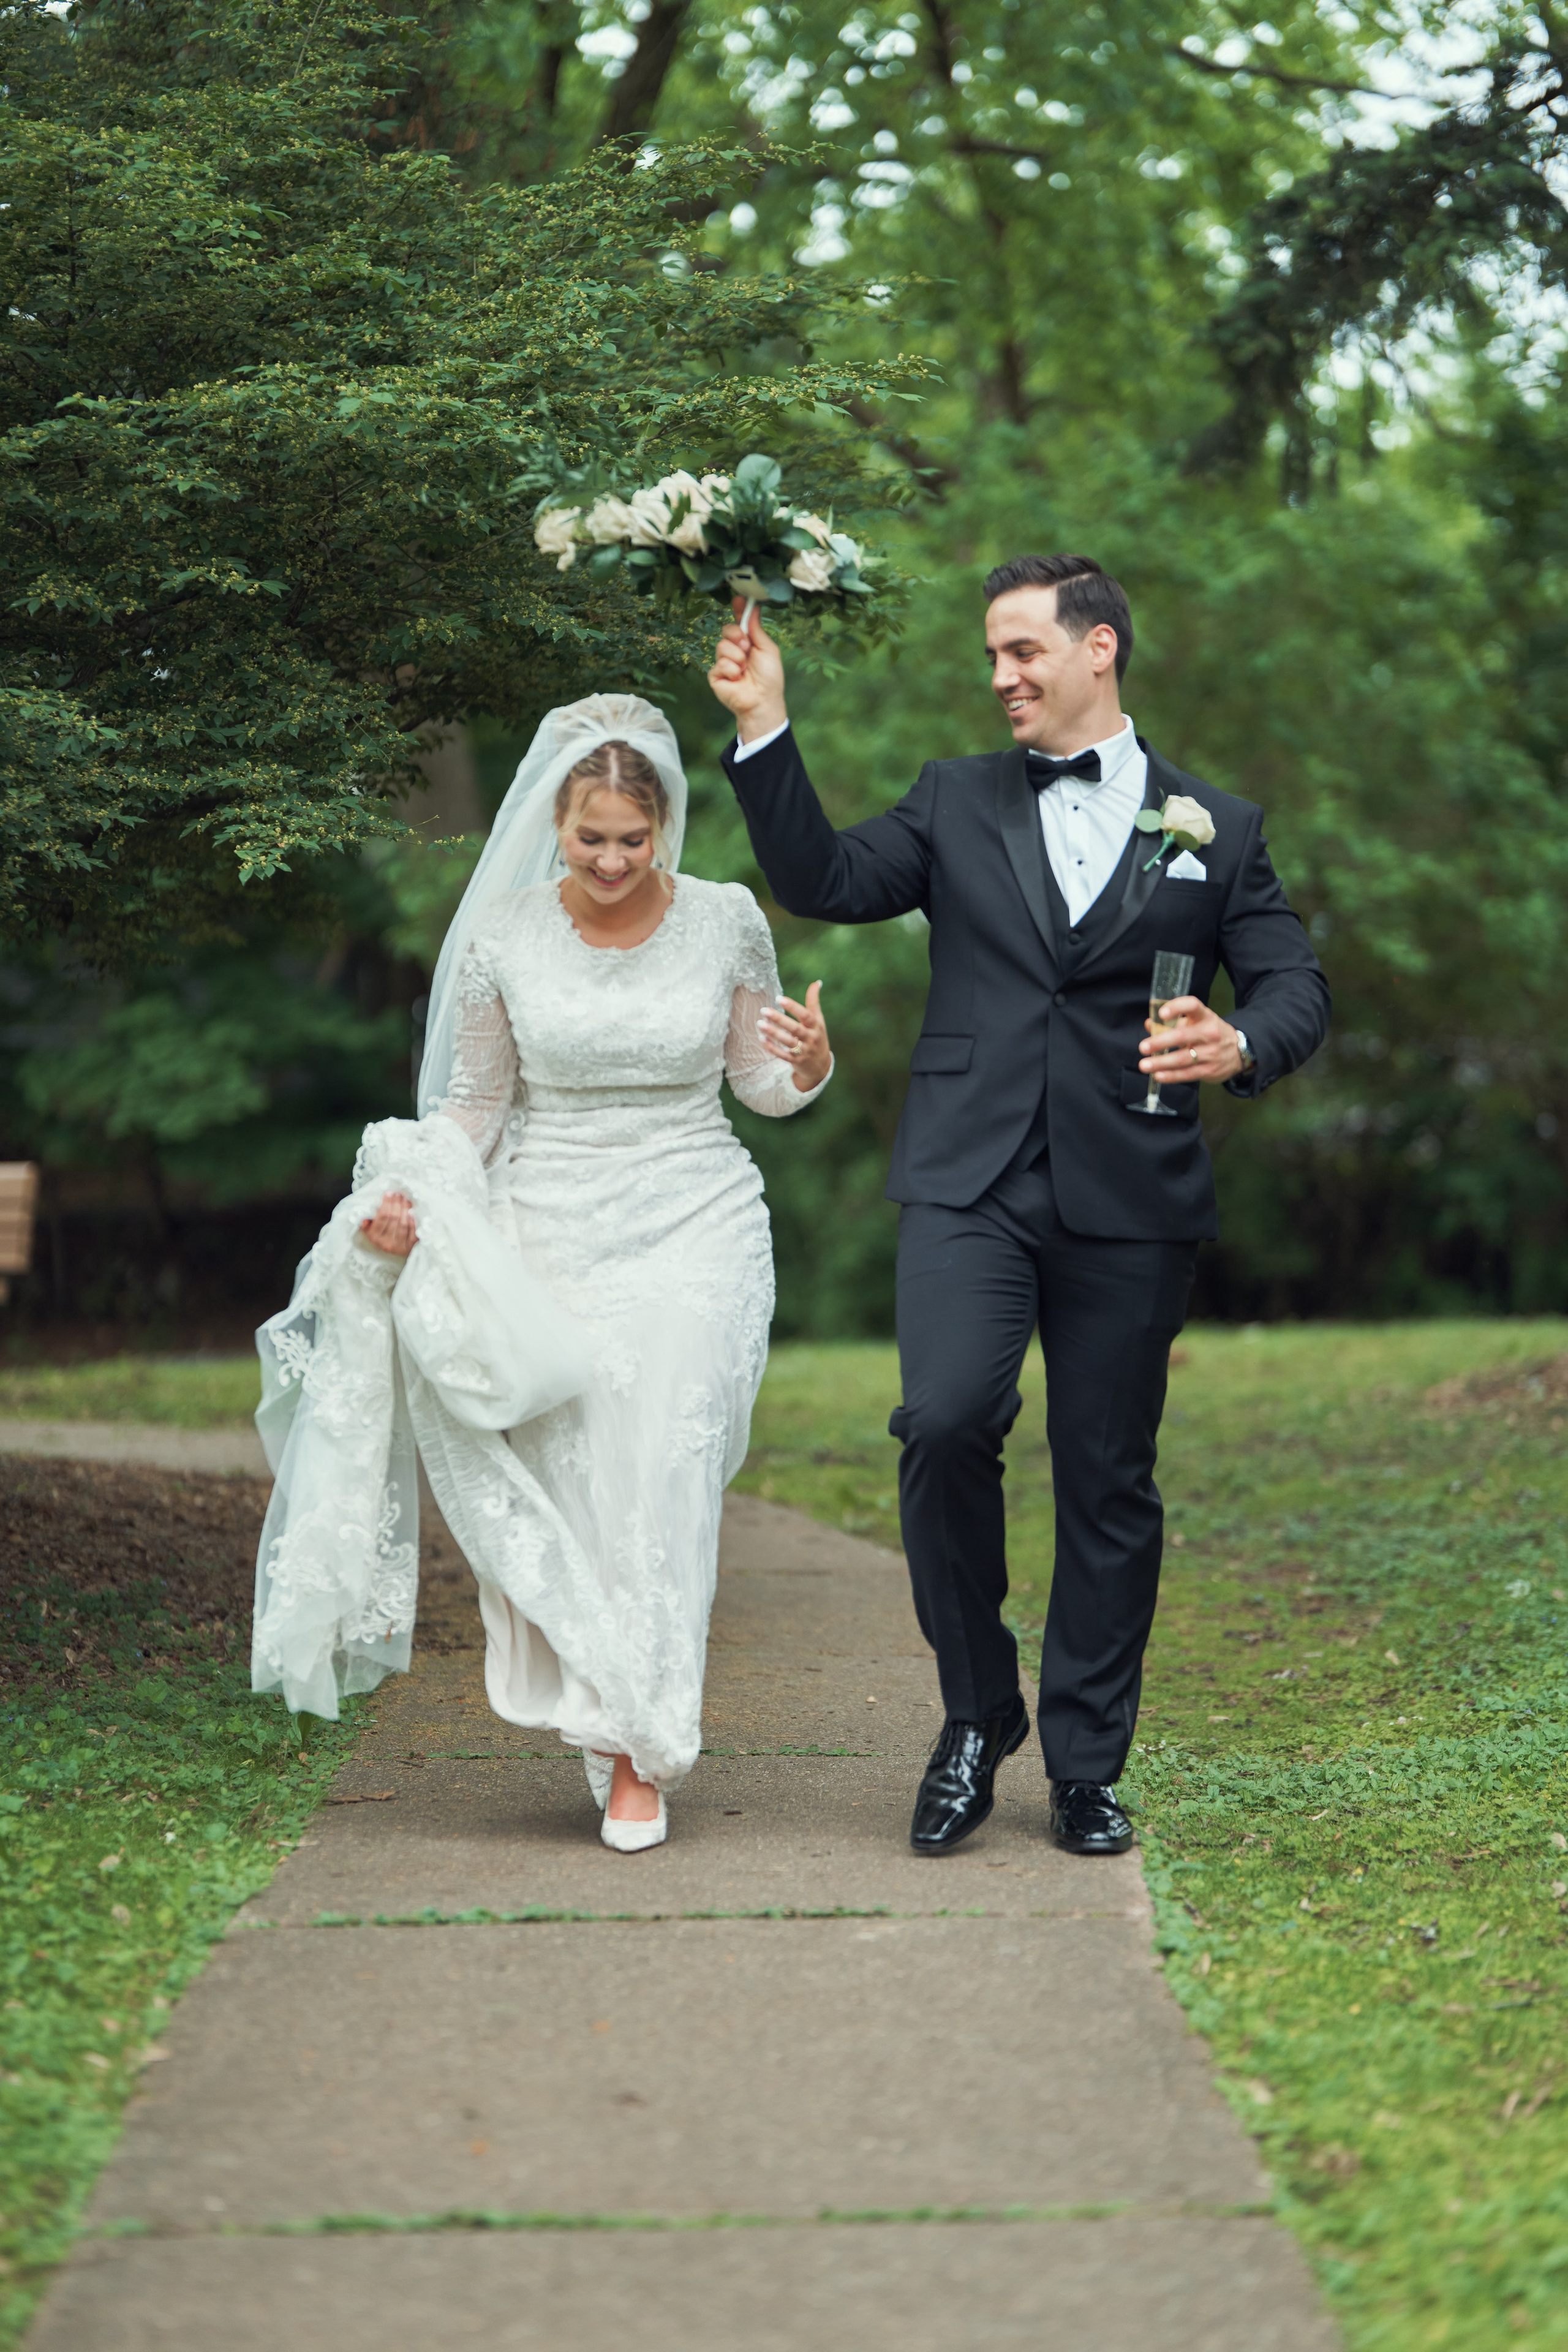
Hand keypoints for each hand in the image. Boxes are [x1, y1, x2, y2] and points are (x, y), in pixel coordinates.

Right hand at [360, 1189, 417, 1256]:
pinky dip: (413, 1222)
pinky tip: (412, 1211)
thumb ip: (366, 1223)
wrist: (393, 1247)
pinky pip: (412, 1233)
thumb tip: (365, 1219)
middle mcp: (385, 1243)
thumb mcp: (369, 1229)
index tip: (389, 1193)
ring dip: (405, 1209)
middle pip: (393, 1219)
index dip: (386, 1204)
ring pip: (403, 1225)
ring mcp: (398, 1246)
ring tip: (405, 1199)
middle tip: (398, 1194)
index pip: (382, 1217)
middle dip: (396, 1203)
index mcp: (374, 1237)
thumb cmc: (380, 1233)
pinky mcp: (409, 1247)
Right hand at [708, 597, 787, 740]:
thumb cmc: (769, 678)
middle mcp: (735, 650)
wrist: (762, 701)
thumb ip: (757, 629)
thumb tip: (754, 608)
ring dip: (736, 657)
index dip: (739, 610)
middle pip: (727, 630)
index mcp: (748, 643)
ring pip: (721, 645)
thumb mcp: (768, 649)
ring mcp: (724, 662)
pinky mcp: (715, 675)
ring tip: (744, 670)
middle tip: (747, 648)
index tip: (739, 599)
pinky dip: (731, 670)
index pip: (739, 622)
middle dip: (737, 636)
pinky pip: (719, 663)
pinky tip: (737, 679)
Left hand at [759, 981, 830, 1091]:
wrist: (821, 1066)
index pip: (806, 1015)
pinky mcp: (796, 1061)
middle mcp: (811, 1039)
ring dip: (773, 1033)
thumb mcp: (818, 1020)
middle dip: (779, 1020)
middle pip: (795, 1029)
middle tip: (763, 1010)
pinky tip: (761, 1038)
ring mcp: (804, 1051)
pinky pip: (782, 1055)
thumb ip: (814, 1001)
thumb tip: (817, 982)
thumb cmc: (817, 1036)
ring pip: (788, 1042)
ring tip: (759, 1023)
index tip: (779, 999)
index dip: (793, 1007)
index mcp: (816, 1026)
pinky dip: (772, 1047)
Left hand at [1138, 996, 1244, 1084]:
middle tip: (1143, 1047)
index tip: (1162, 1013)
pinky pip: (1187, 1074)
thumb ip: (1173, 1023)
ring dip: (1161, 1063)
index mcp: (1205, 1016)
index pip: (1192, 1005)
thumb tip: (1149, 1024)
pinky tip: (1158, 1075)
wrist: (1239, 1052)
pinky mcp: (1209, 1070)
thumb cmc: (1210, 1033)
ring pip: (1183, 1058)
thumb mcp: (1197, 1023)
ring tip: (1144, 1065)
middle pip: (1183, 1036)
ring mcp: (1211, 1053)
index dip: (1177, 1007)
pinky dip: (1171, 1076)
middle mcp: (1209, 1033)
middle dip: (1161, 1042)